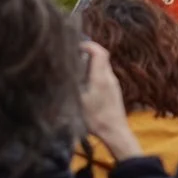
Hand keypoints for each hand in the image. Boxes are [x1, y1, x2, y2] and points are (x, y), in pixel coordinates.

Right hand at [81, 42, 143, 161]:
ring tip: (77, 68)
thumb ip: (72, 86)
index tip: (76, 47)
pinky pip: (105, 74)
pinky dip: (96, 72)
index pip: (99, 52)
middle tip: (74, 55)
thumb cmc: (95, 118)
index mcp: (101, 77)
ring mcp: (113, 83)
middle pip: (102, 56)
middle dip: (89, 52)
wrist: (115, 131)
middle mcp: (109, 77)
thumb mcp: (79, 102)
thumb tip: (62, 75)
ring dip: (92, 63)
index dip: (88, 45)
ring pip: (104, 65)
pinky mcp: (114, 90)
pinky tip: (86, 82)